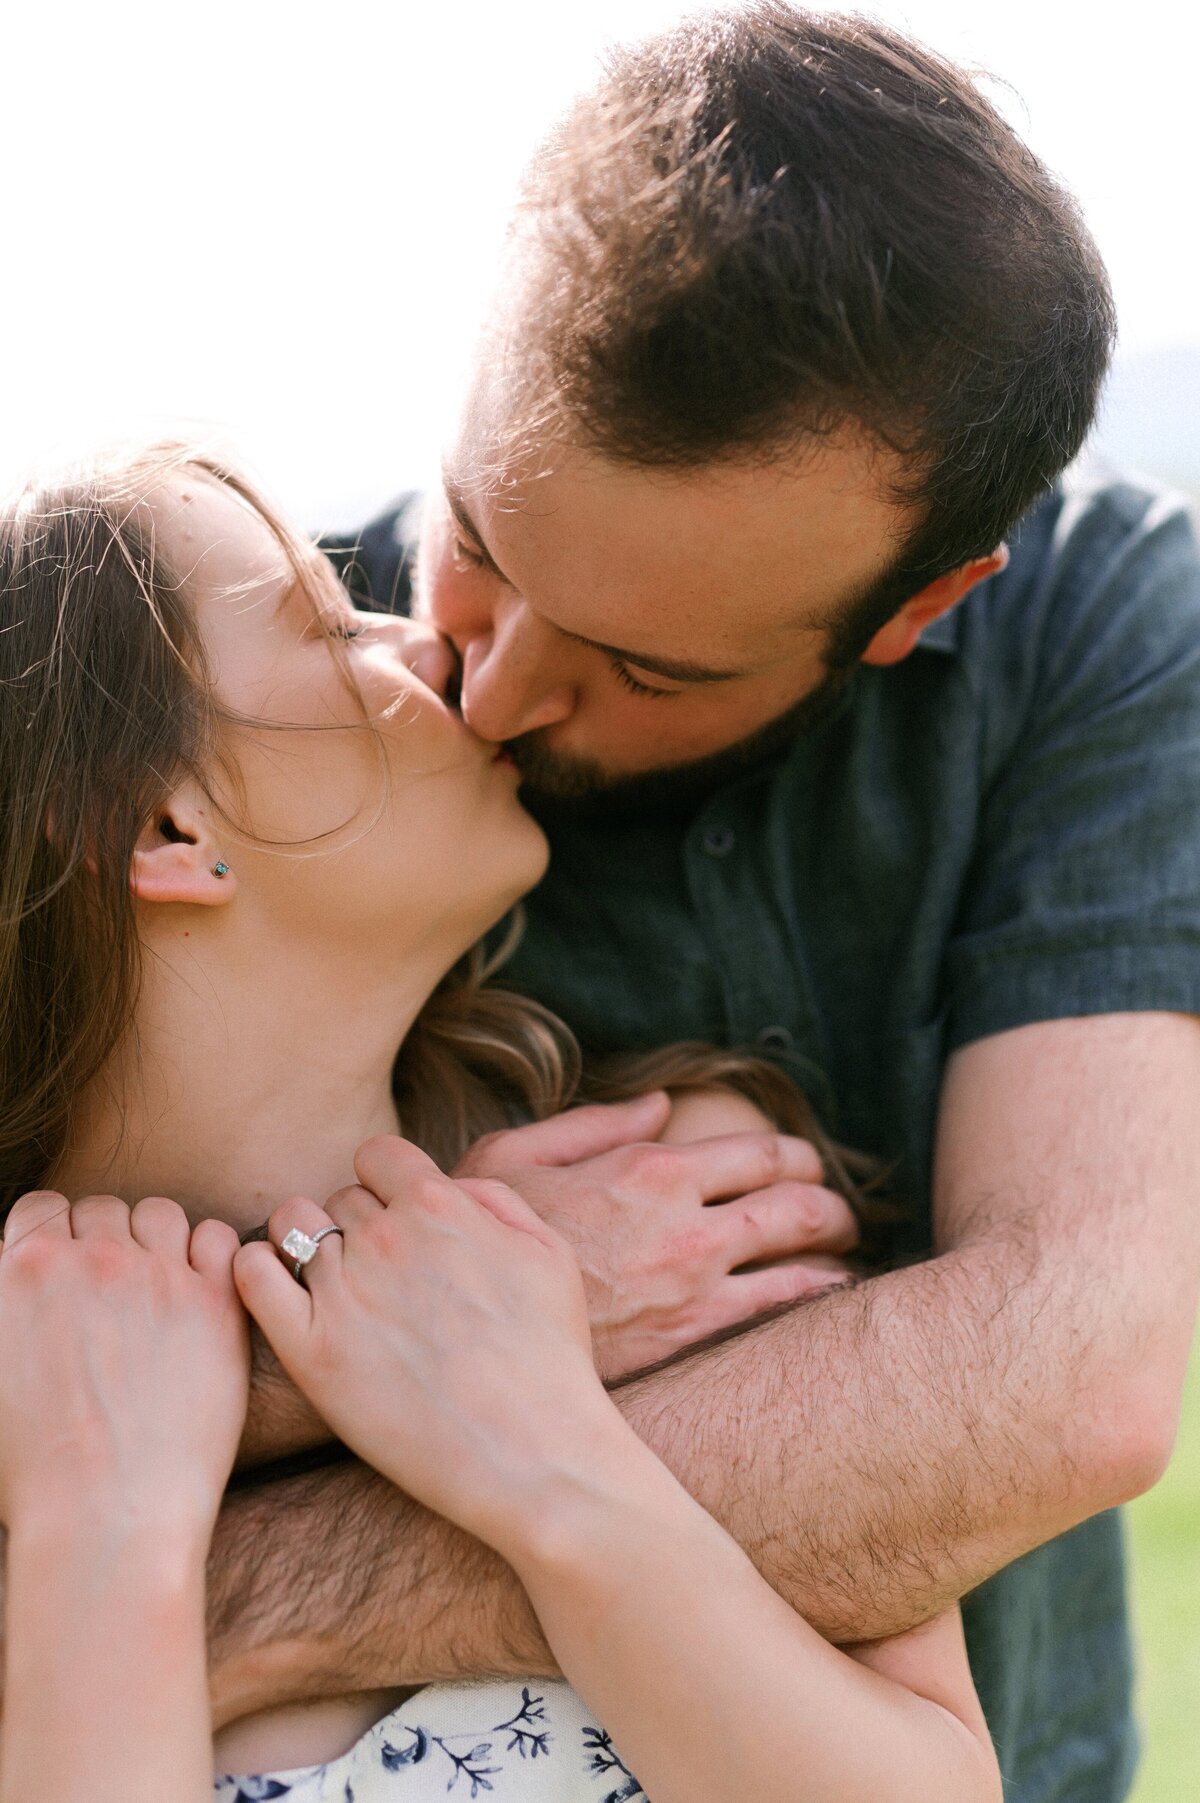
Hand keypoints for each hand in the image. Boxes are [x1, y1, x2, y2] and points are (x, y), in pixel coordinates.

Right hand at [0, 1192, 248, 1535]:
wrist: (106, 1519)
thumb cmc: (30, 1468)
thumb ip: (2, 1306)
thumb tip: (10, 1280)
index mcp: (25, 1270)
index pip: (42, 1208)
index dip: (50, 1238)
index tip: (60, 1271)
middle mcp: (94, 1261)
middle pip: (102, 1211)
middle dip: (101, 1243)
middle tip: (106, 1296)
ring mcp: (160, 1278)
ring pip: (160, 1215)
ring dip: (153, 1242)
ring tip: (152, 1291)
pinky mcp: (216, 1304)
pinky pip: (218, 1239)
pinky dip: (207, 1256)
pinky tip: (195, 1295)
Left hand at [234, 1137, 617, 1558]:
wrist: (532, 1454)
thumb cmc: (549, 1358)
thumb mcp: (548, 1253)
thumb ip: (494, 1200)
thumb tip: (445, 1184)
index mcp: (438, 1205)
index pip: (377, 1156)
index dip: (387, 1184)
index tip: (399, 1221)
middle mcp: (384, 1238)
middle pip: (340, 1199)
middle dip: (358, 1227)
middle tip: (385, 1278)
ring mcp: (342, 1292)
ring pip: (292, 1229)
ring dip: (310, 1249)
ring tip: (337, 1290)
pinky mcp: (310, 1351)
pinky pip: (253, 1276)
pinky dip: (257, 1271)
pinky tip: (281, 1293)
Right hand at [454, 1094, 858, 1378]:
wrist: (465, 1334)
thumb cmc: (479, 1241)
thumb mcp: (511, 1159)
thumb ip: (592, 1125)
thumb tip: (659, 1104)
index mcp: (648, 1169)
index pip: (760, 1152)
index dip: (798, 1157)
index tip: (806, 1167)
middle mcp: (686, 1223)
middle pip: (800, 1203)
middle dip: (832, 1205)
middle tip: (840, 1215)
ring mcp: (696, 1285)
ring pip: (806, 1260)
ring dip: (837, 1255)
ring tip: (845, 1260)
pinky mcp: (693, 1340)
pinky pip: (782, 1315)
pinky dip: (820, 1303)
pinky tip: (829, 1305)